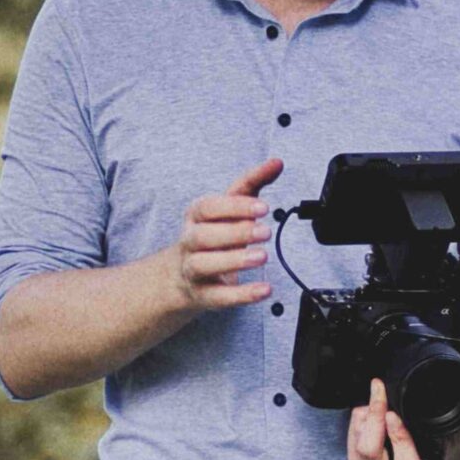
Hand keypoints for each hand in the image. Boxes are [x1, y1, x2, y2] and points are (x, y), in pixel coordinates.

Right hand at [167, 156, 283, 312]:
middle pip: (204, 236)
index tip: (262, 206)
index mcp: (196, 216)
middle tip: (265, 231)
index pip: (208, 207)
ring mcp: (193, 270)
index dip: (234, 206)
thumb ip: (252, 184)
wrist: (182, 276)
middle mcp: (190, 241)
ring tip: (262, 256)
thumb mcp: (229, 208)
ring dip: (234, 260)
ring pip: (204, 264)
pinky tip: (264, 290)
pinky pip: (219, 296)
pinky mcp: (203, 295)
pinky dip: (242, 294)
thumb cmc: (213, 235)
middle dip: (235, 232)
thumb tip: (276, 162)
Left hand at [348, 370, 459, 459]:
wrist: (441, 450)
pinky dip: (355, 429)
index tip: (394, 414)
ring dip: (363, 425)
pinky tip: (365, 412)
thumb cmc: (451, 437)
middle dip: (372, 424)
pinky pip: (352, 453)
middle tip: (379, 397)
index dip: (398, 441)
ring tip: (374, 402)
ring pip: (359, 456)